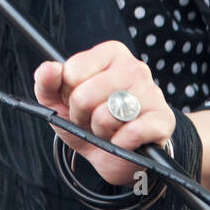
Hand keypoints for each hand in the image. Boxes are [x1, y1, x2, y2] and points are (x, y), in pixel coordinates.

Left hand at [33, 41, 175, 186]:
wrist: (114, 155)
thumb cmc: (86, 121)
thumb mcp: (58, 101)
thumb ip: (46, 81)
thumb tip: (50, 69)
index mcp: (111, 54)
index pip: (72, 71)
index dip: (68, 94)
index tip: (77, 100)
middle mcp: (134, 67)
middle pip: (85, 95)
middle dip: (82, 116)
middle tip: (91, 119)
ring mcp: (152, 92)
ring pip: (106, 116)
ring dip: (101, 131)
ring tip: (108, 129)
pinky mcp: (163, 120)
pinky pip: (131, 133)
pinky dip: (119, 144)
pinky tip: (123, 140)